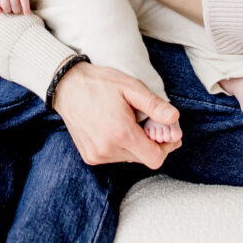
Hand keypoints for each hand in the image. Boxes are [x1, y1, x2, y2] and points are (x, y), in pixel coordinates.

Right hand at [53, 61, 181, 167]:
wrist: (67, 86)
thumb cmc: (101, 83)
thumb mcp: (131, 87)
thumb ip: (155, 105)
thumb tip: (175, 119)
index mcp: (121, 133)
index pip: (155, 158)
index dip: (166, 147)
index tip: (169, 134)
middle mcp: (108, 149)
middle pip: (143, 158)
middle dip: (152, 143)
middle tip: (150, 123)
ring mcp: (97, 155)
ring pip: (129, 158)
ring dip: (135, 144)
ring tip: (128, 122)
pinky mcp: (90, 156)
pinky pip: (115, 156)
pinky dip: (121, 146)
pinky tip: (115, 128)